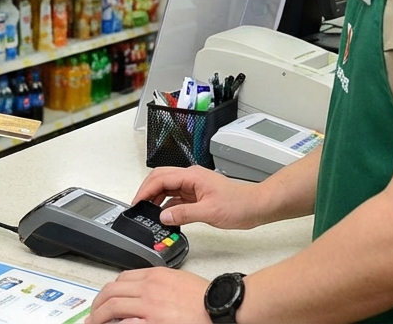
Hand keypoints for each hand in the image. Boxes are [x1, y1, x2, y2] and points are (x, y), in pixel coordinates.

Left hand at [87, 267, 210, 323]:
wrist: (221, 307)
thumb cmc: (207, 298)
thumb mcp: (179, 281)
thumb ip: (160, 285)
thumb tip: (146, 294)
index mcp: (155, 276)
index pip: (122, 279)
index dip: (109, 291)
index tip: (106, 300)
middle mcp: (148, 288)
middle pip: (112, 292)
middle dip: (98, 304)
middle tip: (93, 315)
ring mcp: (150, 306)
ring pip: (113, 307)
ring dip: (99, 317)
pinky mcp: (154, 322)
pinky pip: (126, 323)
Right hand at [135, 166, 265, 229]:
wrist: (255, 207)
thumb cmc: (239, 205)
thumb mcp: (209, 212)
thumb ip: (184, 214)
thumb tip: (163, 216)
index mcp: (192, 176)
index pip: (161, 178)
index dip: (146, 190)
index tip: (137, 202)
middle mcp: (191, 178)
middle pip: (160, 179)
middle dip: (146, 191)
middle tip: (138, 207)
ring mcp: (193, 186)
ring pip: (167, 188)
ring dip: (156, 199)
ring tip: (148, 213)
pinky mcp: (196, 195)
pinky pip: (175, 198)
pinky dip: (166, 205)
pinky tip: (164, 216)